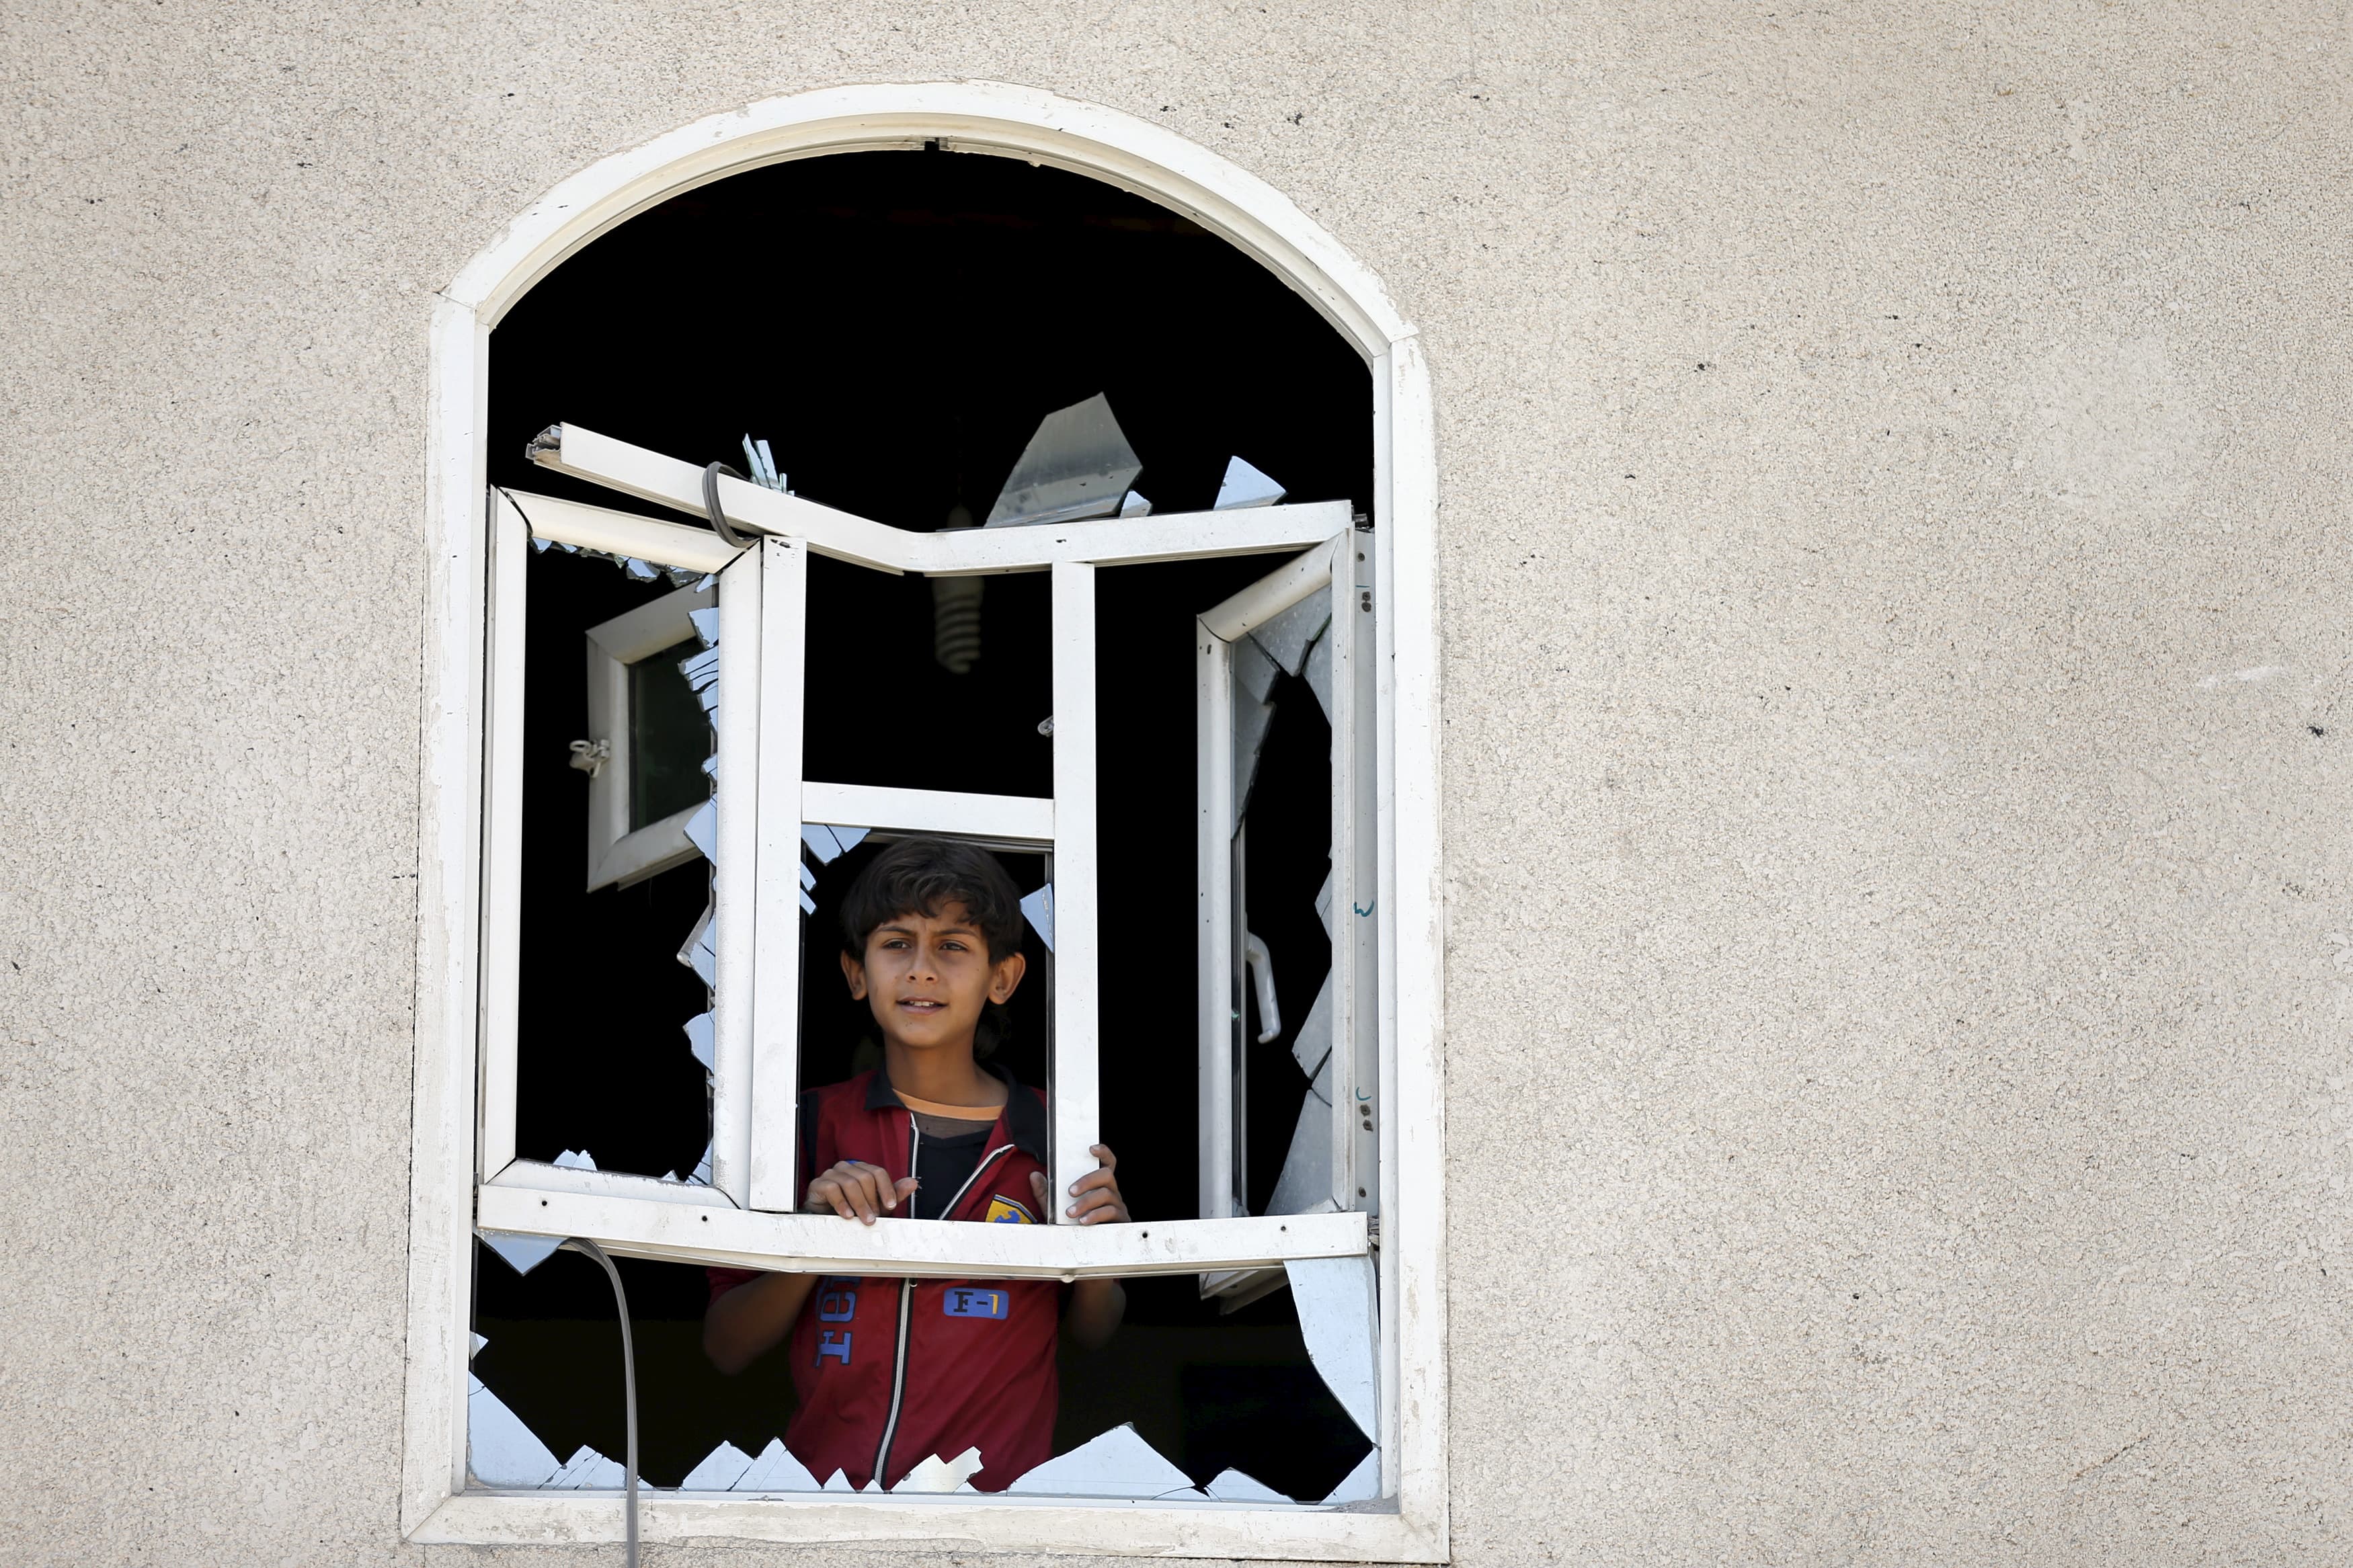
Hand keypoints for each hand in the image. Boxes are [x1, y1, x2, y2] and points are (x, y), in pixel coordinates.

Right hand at [804, 1160, 918, 1224]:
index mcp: (861, 1169)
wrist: (825, 1219)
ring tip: (863, 1219)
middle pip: (865, 1178)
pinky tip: (847, 1215)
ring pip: (850, 1183)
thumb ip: (894, 1193)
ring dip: (860, 1204)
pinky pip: (832, 1189)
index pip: (878, 1172)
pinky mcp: (818, 1184)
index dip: (886, 1189)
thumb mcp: (876, 1204)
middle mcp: (847, 1168)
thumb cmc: (851, 1209)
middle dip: (872, 1201)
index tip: (891, 1205)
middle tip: (874, 1218)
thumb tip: (913, 1183)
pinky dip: (841, 1203)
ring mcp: (831, 1174)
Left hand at [1032, 1144, 1127, 1224]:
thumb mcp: (1055, 1208)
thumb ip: (1045, 1192)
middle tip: (1071, 1191)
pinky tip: (1083, 1220)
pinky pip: (1111, 1212)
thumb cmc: (1072, 1223)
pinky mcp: (1120, 1219)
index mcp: (1098, 1184)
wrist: (1084, 1248)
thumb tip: (1034, 1175)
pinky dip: (1095, 1215)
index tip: (1091, 1149)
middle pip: (1106, 1175)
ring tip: (1071, 1212)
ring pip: (1106, 1194)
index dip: (1103, 1153)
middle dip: (1087, 1181)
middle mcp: (1110, 1191)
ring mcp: (1117, 1204)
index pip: (1106, 1163)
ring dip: (1087, 1202)